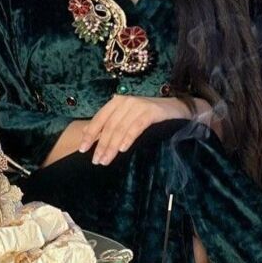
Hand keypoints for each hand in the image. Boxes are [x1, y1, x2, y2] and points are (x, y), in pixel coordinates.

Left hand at [79, 95, 209, 164]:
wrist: (178, 109)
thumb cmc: (151, 116)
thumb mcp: (129, 117)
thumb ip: (113, 124)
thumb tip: (92, 138)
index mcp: (117, 102)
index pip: (100, 118)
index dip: (90, 134)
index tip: (83, 149)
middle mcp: (126, 101)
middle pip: (109, 125)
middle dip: (101, 145)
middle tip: (96, 161)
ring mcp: (139, 105)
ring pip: (120, 127)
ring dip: (112, 146)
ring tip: (106, 160)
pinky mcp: (151, 111)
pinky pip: (136, 126)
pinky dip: (128, 138)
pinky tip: (123, 149)